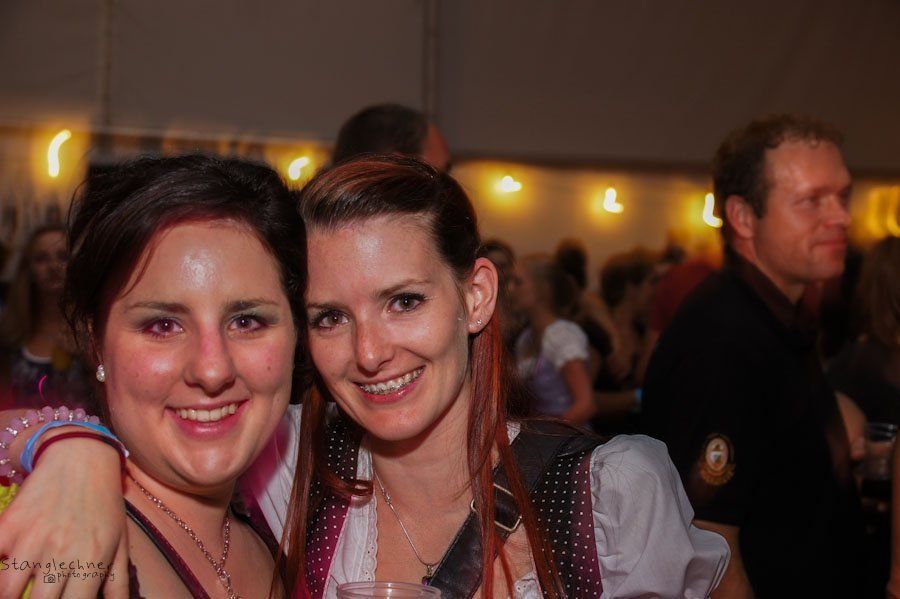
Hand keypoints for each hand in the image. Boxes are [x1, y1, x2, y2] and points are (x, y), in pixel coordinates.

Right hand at [0, 437, 128, 597]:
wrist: (80, 457)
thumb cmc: (103, 503)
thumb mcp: (119, 541)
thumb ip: (117, 582)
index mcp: (91, 560)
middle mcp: (60, 552)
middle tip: (42, 595)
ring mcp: (30, 539)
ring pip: (8, 591)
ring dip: (11, 593)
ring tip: (19, 589)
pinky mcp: (7, 526)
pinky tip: (5, 566)